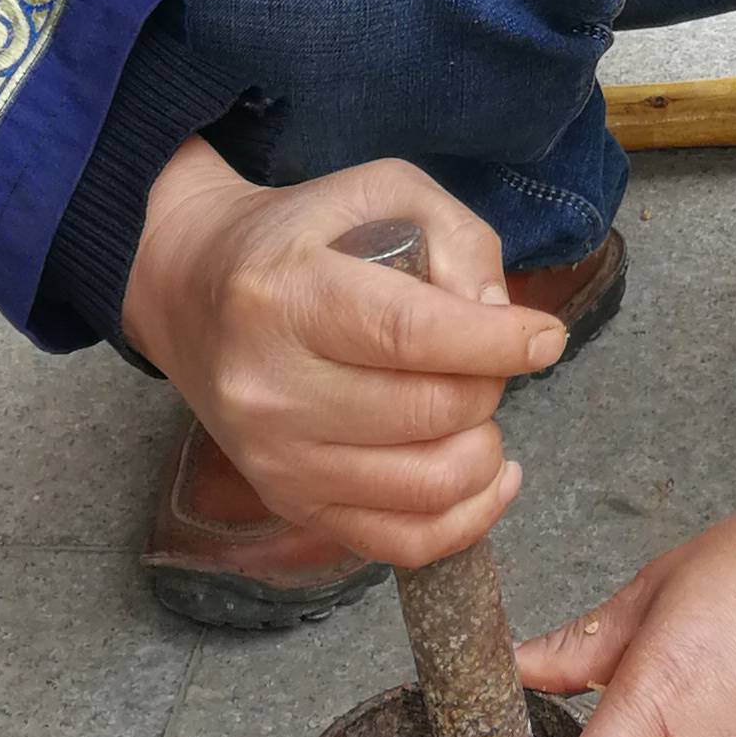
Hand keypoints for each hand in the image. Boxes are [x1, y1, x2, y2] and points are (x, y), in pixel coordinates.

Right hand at [120, 141, 566, 567]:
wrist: (191, 293)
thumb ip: (453, 238)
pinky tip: (488, 477)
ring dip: (482, 449)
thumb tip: (502, 318)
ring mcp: (277, 460)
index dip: (496, 343)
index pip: (410, 335)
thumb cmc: (299, 239)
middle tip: (484, 359)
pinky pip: (403, 543)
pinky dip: (467, 518)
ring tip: (473, 409)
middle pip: (429, 412)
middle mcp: (270, 389)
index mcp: (285, 296)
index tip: (544, 338)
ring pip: (426, 487)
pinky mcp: (292, 506)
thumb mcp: (376, 193)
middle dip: (487, 385)